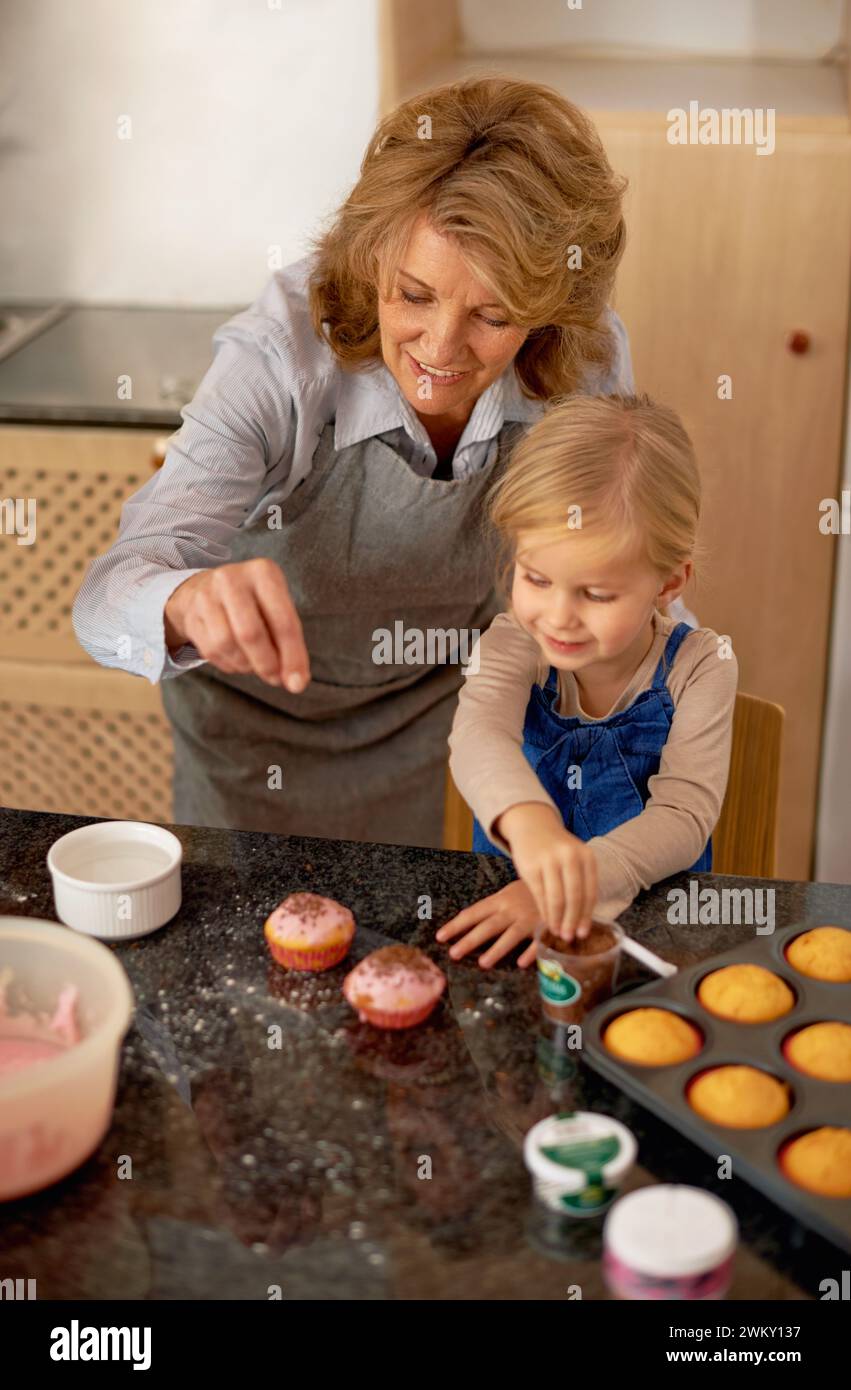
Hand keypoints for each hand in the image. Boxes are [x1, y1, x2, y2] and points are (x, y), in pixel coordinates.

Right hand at [164, 559, 309, 690]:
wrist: (206, 589)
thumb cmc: (253, 603)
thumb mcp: (276, 609)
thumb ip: (289, 644)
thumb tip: (296, 682)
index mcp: (263, 572)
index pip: (283, 621)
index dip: (293, 657)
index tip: (298, 683)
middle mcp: (231, 579)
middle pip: (250, 633)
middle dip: (266, 664)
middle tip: (275, 678)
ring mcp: (206, 596)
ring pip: (226, 644)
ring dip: (245, 665)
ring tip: (255, 664)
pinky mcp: (191, 615)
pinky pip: (211, 651)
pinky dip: (229, 664)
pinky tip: (237, 659)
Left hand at [435, 879, 540, 968]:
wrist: (560, 881)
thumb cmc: (529, 891)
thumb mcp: (508, 893)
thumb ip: (491, 907)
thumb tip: (465, 918)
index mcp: (500, 900)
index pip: (474, 913)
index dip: (456, 925)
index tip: (440, 936)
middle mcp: (512, 909)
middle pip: (488, 926)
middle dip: (470, 940)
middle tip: (453, 953)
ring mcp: (529, 919)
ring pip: (511, 935)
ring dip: (497, 949)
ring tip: (483, 963)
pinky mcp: (547, 927)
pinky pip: (539, 942)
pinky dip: (531, 952)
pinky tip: (521, 963)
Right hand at [496, 803, 596, 942]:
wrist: (532, 825)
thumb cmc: (556, 848)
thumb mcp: (574, 859)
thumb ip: (580, 883)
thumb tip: (581, 920)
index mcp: (586, 857)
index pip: (590, 892)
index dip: (587, 916)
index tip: (583, 933)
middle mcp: (570, 857)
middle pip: (574, 897)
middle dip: (572, 921)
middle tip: (569, 937)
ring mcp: (549, 861)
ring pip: (556, 898)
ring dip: (556, 920)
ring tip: (557, 932)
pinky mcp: (531, 866)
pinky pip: (539, 895)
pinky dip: (543, 911)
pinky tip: (546, 920)